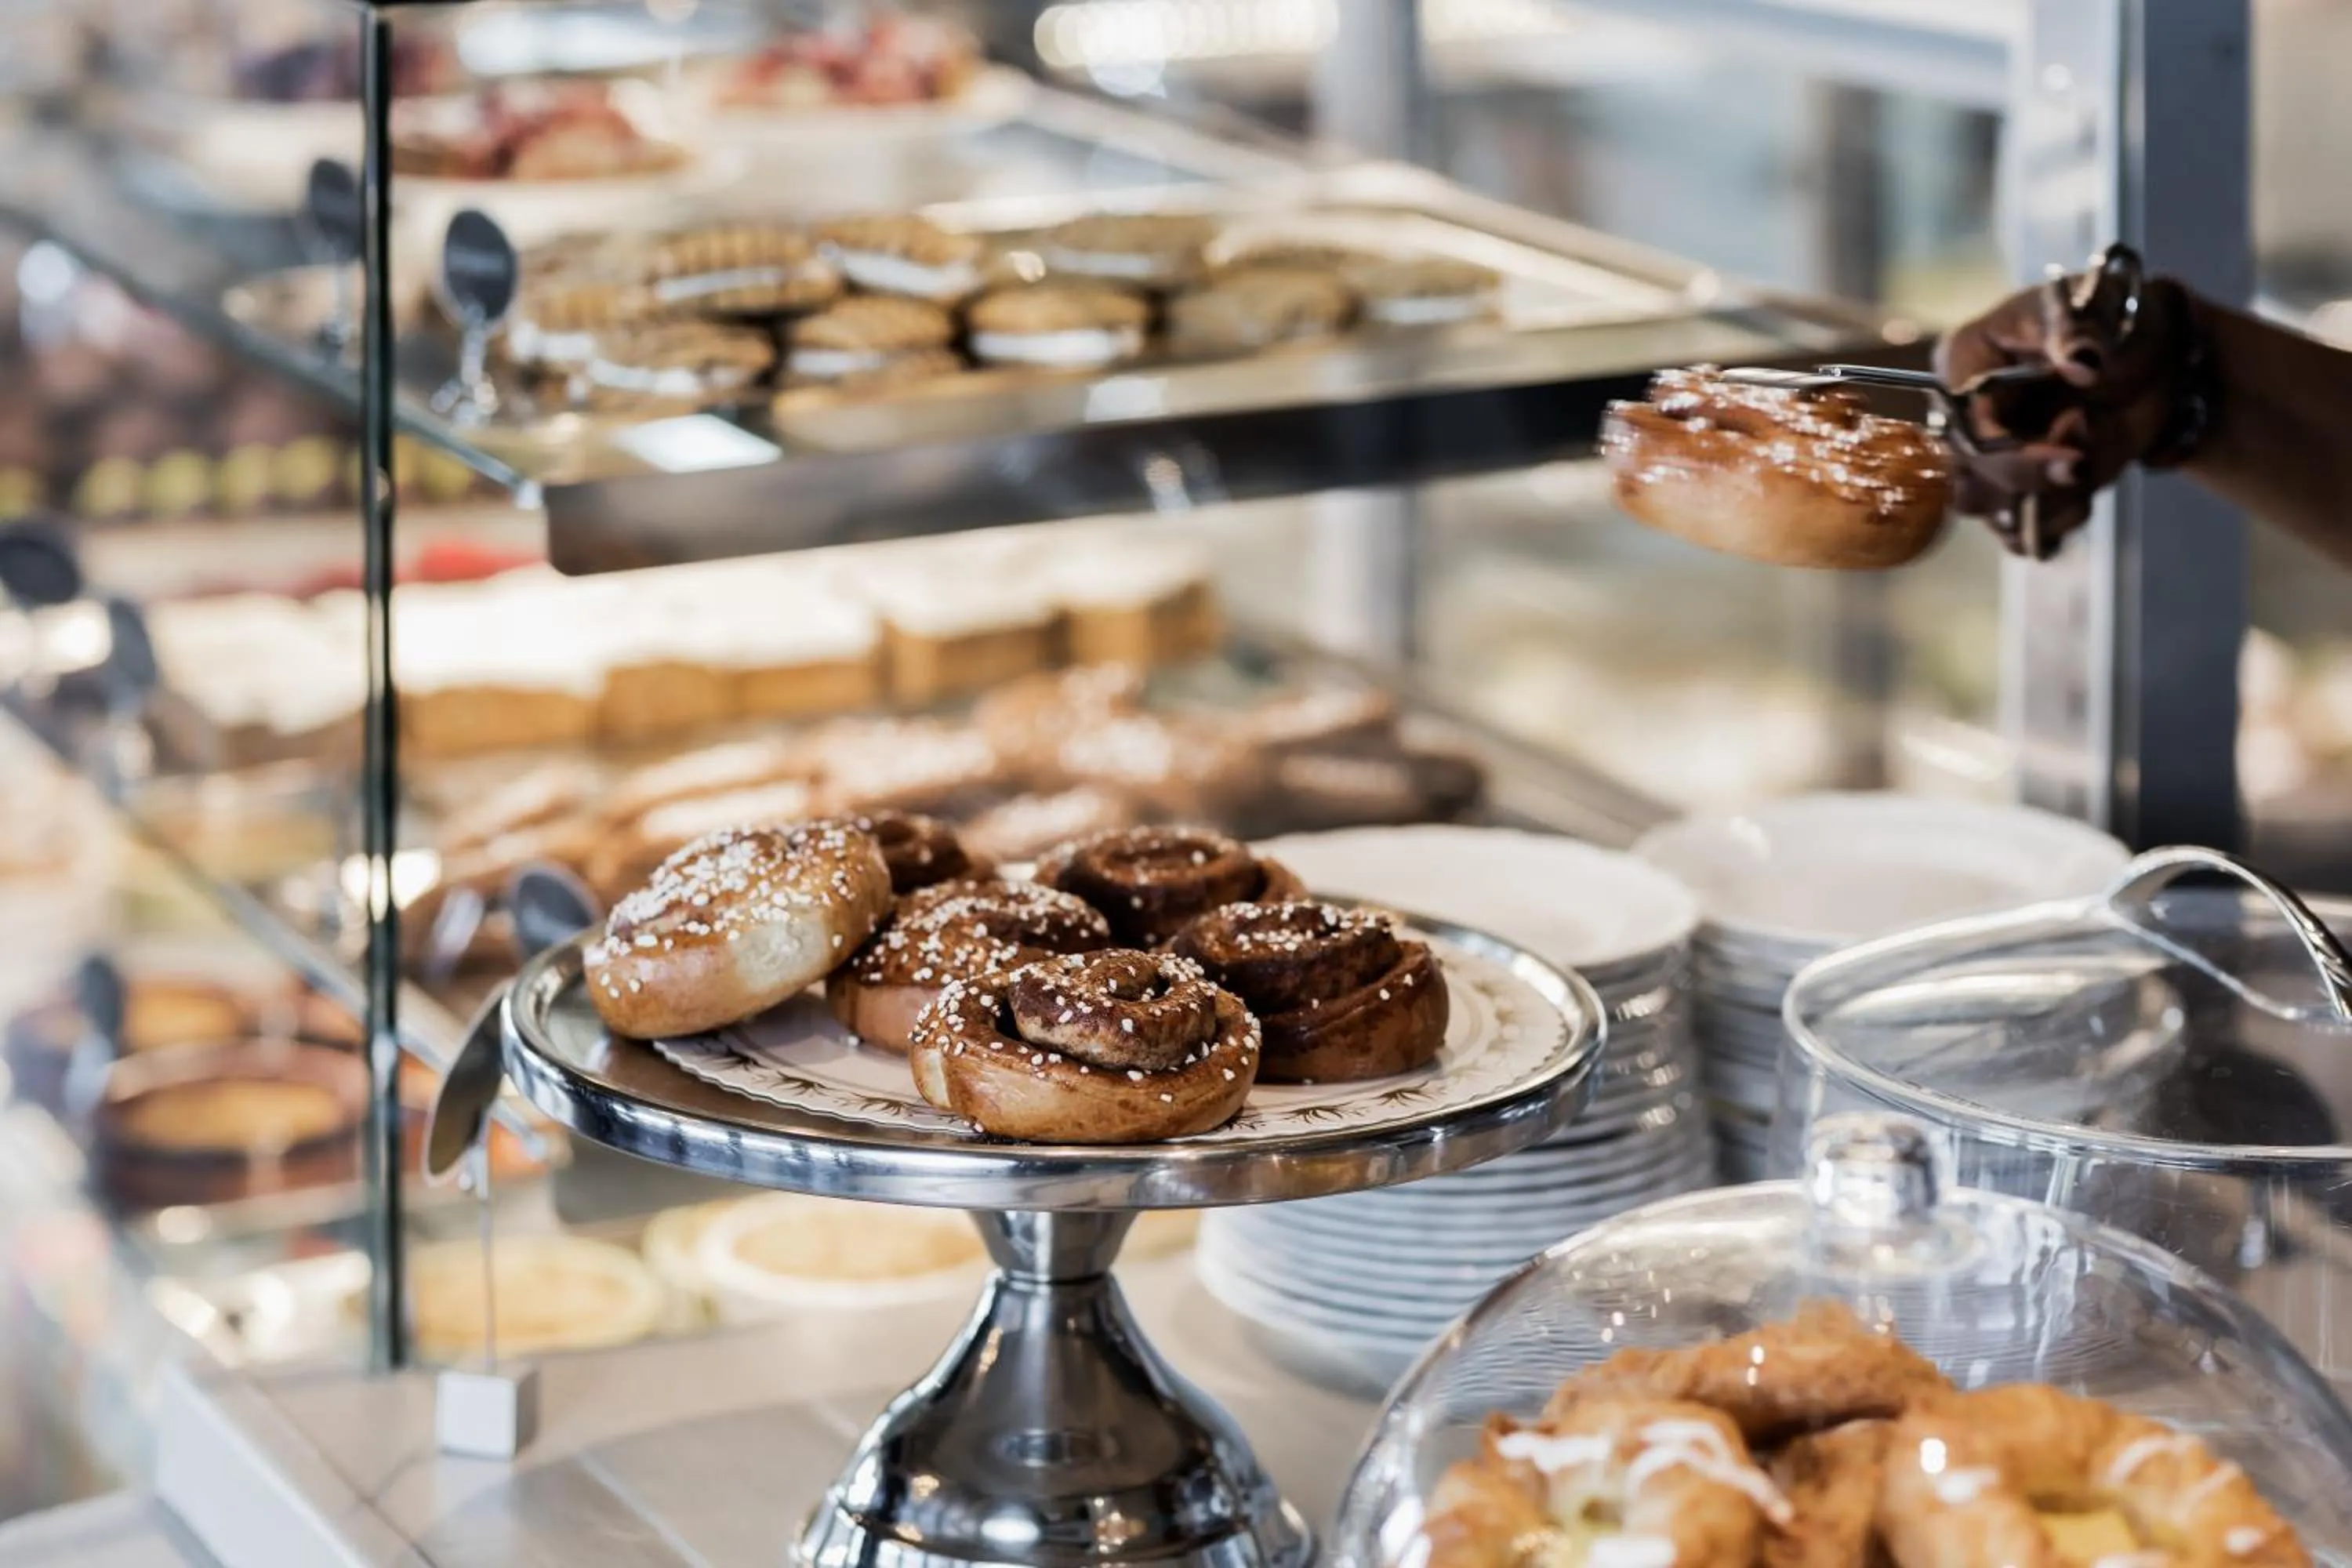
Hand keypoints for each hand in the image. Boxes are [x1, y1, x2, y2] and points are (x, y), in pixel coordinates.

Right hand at [1933, 266, 2195, 555]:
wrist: (2157, 353)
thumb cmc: (2116, 318)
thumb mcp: (2101, 306)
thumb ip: (2083, 331)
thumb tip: (2083, 364)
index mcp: (1967, 363)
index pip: (1965, 427)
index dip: (2013, 454)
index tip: (2075, 458)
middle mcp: (1968, 415)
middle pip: (1968, 478)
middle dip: (2031, 481)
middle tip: (2084, 460)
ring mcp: (1992, 457)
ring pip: (1992, 511)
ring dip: (2045, 503)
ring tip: (2090, 469)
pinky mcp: (2021, 487)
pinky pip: (2019, 531)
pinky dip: (2052, 524)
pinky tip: (2083, 499)